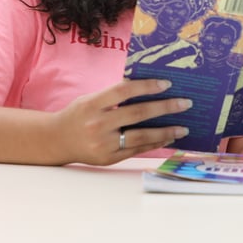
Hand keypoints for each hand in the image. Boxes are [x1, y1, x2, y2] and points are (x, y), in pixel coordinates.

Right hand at [56, 79, 191, 164]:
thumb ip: (113, 96)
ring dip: (165, 131)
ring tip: (183, 128)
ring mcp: (103, 144)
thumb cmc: (78, 115)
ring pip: (140, 136)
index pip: (123, 91)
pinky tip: (167, 138)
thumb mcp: (90, 99)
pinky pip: (136, 150)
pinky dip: (154, 144)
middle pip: (137, 114)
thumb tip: (148, 89)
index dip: (146, 86)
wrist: (56, 140)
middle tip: (185, 104)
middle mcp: (97, 124)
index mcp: (92, 104)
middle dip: (165, 108)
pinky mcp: (108, 158)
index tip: (167, 83)